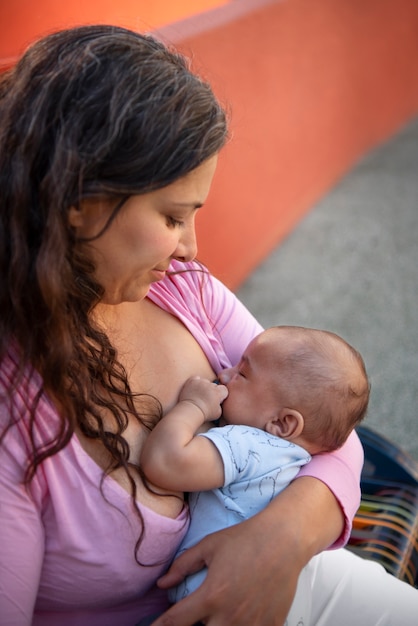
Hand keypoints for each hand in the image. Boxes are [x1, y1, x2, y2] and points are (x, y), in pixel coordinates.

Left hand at [152, 513, 302, 625]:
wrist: (284, 540)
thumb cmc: (247, 539)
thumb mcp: (209, 546)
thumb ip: (183, 566)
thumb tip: (162, 583)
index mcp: (212, 595)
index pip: (175, 621)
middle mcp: (230, 615)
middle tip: (200, 611)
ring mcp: (251, 625)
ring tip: (218, 613)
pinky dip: (242, 625)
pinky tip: (241, 615)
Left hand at [179, 377, 227, 422]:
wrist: (190, 411)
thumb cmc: (204, 413)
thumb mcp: (218, 413)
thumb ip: (220, 405)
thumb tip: (218, 402)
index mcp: (218, 392)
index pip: (223, 389)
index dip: (221, 395)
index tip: (217, 400)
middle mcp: (210, 385)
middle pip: (214, 385)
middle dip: (212, 391)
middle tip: (207, 399)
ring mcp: (201, 382)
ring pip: (205, 382)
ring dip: (204, 386)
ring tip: (199, 395)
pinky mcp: (192, 381)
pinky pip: (196, 378)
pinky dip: (196, 382)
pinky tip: (194, 389)